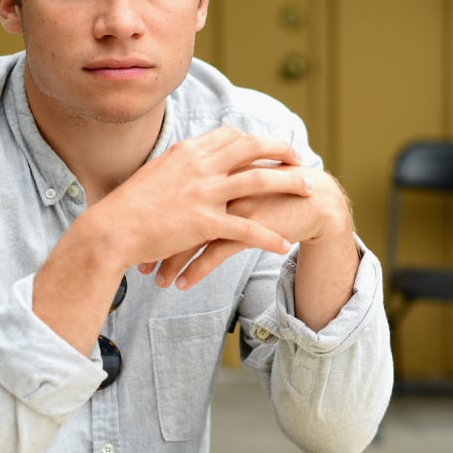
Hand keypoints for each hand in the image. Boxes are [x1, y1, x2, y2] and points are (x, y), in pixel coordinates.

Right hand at [87, 127, 312, 274]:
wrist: (110, 229)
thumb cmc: (128, 206)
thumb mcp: (155, 172)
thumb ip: (180, 164)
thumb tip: (190, 157)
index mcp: (188, 151)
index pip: (231, 136)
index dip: (255, 139)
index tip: (270, 146)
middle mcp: (199, 165)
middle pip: (253, 148)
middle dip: (282, 150)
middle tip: (300, 159)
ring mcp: (204, 192)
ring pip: (259, 180)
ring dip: (289, 183)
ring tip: (310, 189)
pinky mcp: (203, 222)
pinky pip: (246, 228)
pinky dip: (268, 236)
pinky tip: (284, 244)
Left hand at [154, 166, 353, 290]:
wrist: (314, 198)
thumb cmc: (275, 188)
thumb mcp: (240, 176)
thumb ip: (215, 178)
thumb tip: (185, 190)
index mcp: (215, 167)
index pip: (173, 194)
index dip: (153, 217)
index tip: (138, 237)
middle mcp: (221, 184)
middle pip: (175, 216)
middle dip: (154, 242)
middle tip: (141, 262)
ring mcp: (233, 206)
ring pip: (191, 239)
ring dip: (171, 262)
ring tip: (157, 280)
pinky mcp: (249, 227)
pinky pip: (214, 254)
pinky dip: (194, 271)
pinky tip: (182, 284)